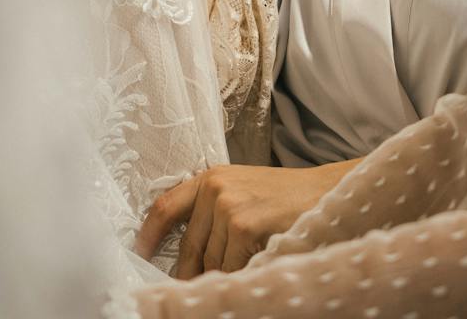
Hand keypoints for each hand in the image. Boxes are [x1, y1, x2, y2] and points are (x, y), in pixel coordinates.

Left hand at [134, 161, 357, 278]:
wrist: (326, 192)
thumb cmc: (285, 198)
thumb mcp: (243, 191)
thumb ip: (213, 211)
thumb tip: (187, 254)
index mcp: (210, 178)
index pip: (165, 207)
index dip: (148, 235)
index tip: (140, 256)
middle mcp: (214, 188)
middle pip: (189, 247)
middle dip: (192, 273)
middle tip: (197, 287)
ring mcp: (227, 206)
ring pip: (210, 262)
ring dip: (224, 274)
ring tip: (244, 268)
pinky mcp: (242, 224)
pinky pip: (229, 266)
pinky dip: (240, 274)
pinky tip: (255, 266)